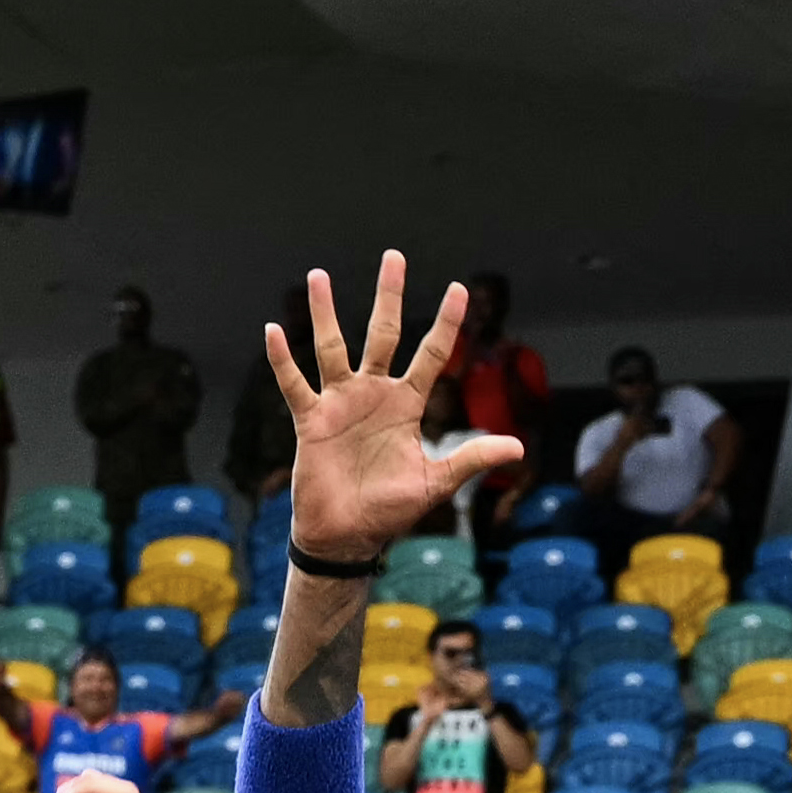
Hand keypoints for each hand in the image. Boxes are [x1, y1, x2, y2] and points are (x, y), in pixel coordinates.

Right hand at [269, 253, 518, 562]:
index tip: (458, 289)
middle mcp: (374, 394)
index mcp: (406, 405)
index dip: (445, 324)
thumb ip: (471, 459)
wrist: (348, 535)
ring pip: (333, 348)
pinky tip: (273, 331)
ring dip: (326, 313)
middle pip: (383, 335)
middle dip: (389, 297)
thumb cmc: (390, 510)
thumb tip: (518, 448)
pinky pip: (295, 384)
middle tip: (394, 257)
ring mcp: (341, 403)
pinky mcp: (312, 420)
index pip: (432, 355)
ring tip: (319, 276)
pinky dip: (283, 360)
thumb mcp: (436, 483)